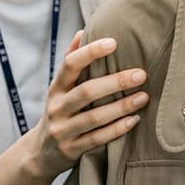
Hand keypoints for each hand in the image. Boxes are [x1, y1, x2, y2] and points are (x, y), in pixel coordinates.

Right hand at [27, 30, 148, 179]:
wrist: (40, 153)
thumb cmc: (60, 110)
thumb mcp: (60, 88)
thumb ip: (71, 60)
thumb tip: (83, 32)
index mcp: (56, 87)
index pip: (70, 64)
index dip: (90, 52)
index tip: (114, 42)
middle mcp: (57, 107)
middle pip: (86, 92)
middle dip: (115, 82)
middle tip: (141, 74)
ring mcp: (63, 130)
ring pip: (94, 117)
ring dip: (121, 106)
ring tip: (144, 97)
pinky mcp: (71, 150)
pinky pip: (97, 139)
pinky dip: (117, 129)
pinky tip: (135, 120)